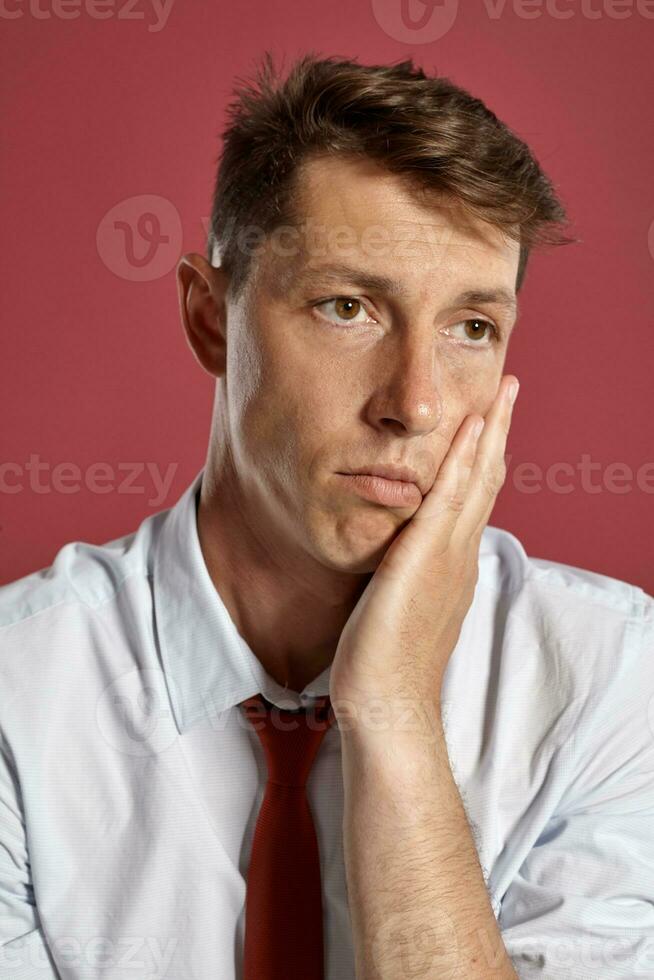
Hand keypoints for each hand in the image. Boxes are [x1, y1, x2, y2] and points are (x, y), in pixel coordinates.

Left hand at [329, 375, 518, 732]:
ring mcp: (448, 557)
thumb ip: (408, 576)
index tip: (489, 422)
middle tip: (509, 390)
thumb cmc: (383, 662)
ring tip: (502, 393)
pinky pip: (448, 499)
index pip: (475, 499)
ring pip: (477, 482)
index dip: (484, 457)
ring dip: (489, 433)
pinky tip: (469, 429)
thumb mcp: (402, 606)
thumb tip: (399, 558)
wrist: (385, 705)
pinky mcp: (425, 560)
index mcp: (452, 564)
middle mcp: (458, 555)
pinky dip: (462, 461)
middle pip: (487, 481)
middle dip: (497, 432)